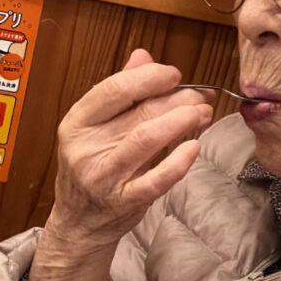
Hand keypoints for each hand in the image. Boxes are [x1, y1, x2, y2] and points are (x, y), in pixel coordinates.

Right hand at [47, 48, 213, 251]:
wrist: (79, 223)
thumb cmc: (91, 168)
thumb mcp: (94, 127)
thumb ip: (119, 91)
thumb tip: (143, 56)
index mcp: (77, 123)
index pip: (115, 89)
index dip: (150, 77)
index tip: (174, 75)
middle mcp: (86, 148)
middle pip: (139, 111)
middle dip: (178, 99)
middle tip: (199, 96)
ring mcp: (104, 176)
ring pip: (148, 138)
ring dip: (183, 120)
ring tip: (203, 113)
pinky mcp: (124, 200)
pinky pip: (157, 178)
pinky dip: (179, 161)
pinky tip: (194, 146)